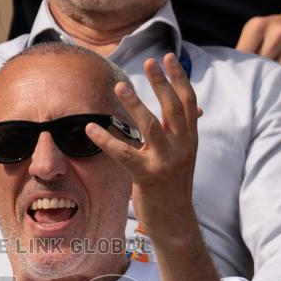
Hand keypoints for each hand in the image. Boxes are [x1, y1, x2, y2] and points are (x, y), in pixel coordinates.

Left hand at [86, 54, 199, 236]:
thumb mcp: (180, 157)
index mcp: (190, 140)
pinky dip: (105, 139)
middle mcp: (182, 148)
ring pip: (150, 126)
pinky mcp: (147, 176)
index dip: (179, 79)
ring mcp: (165, 162)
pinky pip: (123, 153)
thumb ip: (178, 135)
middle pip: (173, 108)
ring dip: (134, 104)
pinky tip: (91, 128)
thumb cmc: (171, 188)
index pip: (188, 102)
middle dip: (162, 83)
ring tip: (119, 86)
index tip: (168, 59)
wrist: (175, 221)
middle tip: (151, 61)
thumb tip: (184, 113)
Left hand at [236, 7, 280, 80]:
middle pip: (259, 67)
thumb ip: (243, 51)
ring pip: (275, 75)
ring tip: (266, 83)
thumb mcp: (256, 33)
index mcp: (258, 26)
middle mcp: (278, 32)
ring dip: (270, 82)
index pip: (242, 56)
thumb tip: (228, 76)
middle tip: (251, 85)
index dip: (239, 70)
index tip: (236, 80)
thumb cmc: (273, 34)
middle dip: (254, 77)